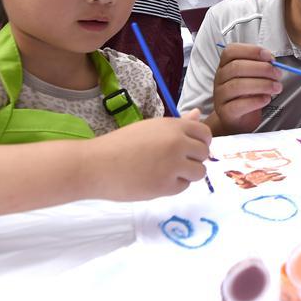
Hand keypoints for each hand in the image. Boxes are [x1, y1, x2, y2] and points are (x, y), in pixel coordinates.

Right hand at [86, 109, 211, 200]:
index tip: (190, 149)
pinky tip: (156, 180)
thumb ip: (178, 124)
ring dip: (187, 174)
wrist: (96, 165)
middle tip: (175, 162)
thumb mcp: (150, 127)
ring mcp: (174, 165)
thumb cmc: (120, 144)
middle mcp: (178, 143)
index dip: (200, 142)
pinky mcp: (167, 186)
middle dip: (194, 159)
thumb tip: (197, 113)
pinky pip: (183, 186)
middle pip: (204, 153)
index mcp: (173, 126)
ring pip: (199, 172)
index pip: (204, 133)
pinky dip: (173, 186)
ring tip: (168, 172)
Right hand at [213, 43, 281, 133]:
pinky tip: (266, 99)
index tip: (269, 56)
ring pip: (237, 85)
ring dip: (262, 84)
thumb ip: (260, 66)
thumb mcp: (252, 76)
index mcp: (225, 65)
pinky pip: (238, 105)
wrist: (238, 119)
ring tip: (276, 87)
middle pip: (236, 67)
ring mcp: (220, 95)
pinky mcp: (225, 111)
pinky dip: (256, 101)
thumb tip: (272, 61)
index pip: (231, 51)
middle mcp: (220, 78)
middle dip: (261, 68)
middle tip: (277, 74)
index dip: (251, 50)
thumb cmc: (247, 94)